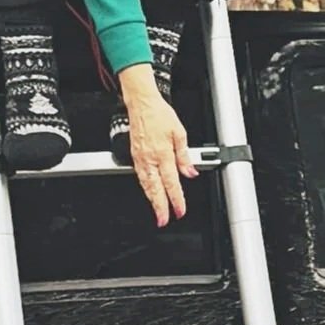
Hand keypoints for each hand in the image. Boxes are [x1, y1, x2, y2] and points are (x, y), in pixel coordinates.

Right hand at [119, 64, 197, 225]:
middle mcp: (150, 158)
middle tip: (164, 220)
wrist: (141, 103)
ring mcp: (140, 158)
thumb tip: (190, 172)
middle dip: (160, 207)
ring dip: (152, 200)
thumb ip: (184, 155)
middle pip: (155, 189)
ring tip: (158, 212)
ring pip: (146, 185)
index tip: (180, 210)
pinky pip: (140, 176)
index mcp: (163, 153)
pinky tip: (149, 192)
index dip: (176, 199)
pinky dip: (145, 188)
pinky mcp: (135, 156)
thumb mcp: (179, 133)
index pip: (171, 182)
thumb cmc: (160, 114)